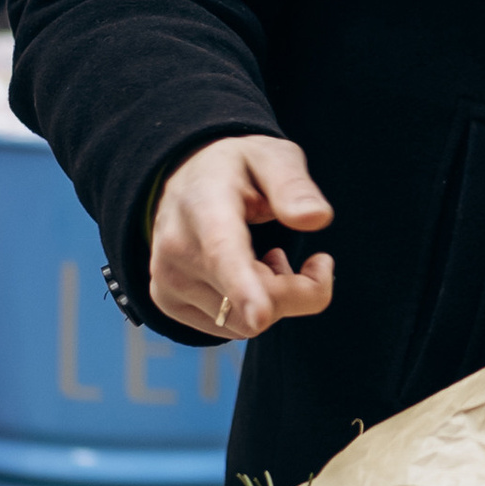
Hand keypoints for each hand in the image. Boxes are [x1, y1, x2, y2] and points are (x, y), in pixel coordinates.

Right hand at [150, 135, 334, 342]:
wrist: (186, 181)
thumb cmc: (238, 169)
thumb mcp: (271, 157)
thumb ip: (294, 185)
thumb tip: (317, 218)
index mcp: (205, 204)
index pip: (223, 252)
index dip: (244, 287)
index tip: (261, 316)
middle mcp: (177, 248)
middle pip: (256, 300)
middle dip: (300, 289)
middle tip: (316, 261)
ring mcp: (168, 281)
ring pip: (245, 322)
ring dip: (276, 298)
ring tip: (269, 257)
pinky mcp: (168, 303)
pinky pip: (229, 328)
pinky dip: (252, 309)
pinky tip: (249, 275)